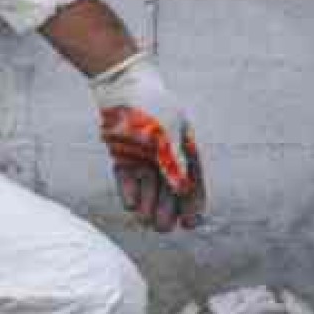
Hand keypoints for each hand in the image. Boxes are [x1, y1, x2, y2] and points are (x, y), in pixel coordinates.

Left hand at [90, 53, 205, 231]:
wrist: (120, 84)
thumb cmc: (150, 104)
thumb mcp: (166, 131)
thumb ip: (173, 159)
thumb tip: (182, 188)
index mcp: (184, 148)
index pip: (193, 181)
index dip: (193, 204)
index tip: (191, 223)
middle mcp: (165, 155)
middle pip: (169, 188)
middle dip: (168, 209)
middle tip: (163, 228)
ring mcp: (143, 155)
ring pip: (148, 186)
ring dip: (149, 204)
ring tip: (146, 222)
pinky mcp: (123, 154)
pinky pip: (127, 177)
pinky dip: (129, 190)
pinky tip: (130, 205)